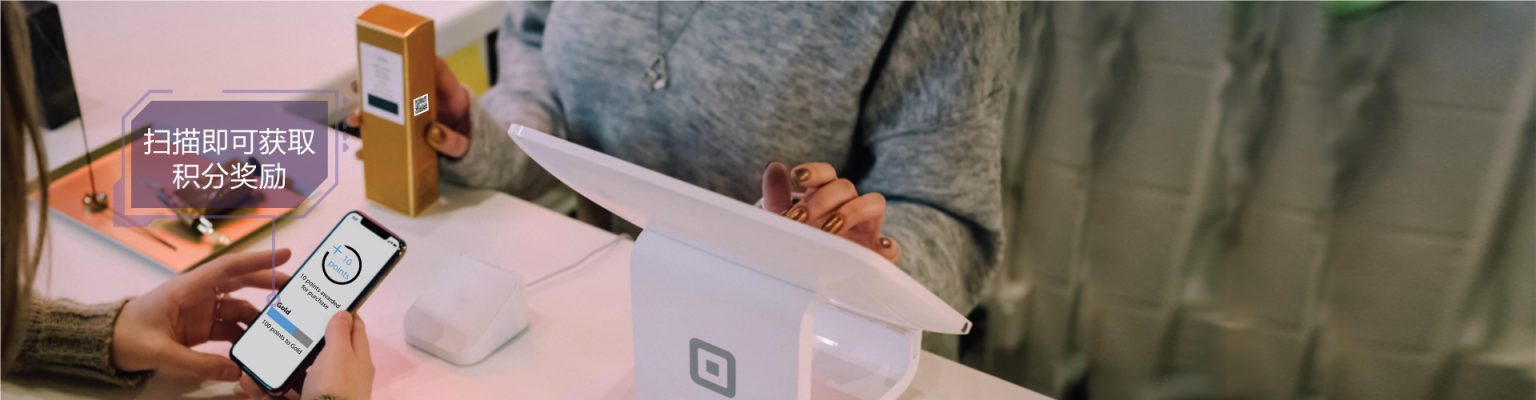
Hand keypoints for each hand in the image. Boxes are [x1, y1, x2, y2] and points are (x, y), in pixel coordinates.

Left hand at [112, 249, 292, 379]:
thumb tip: (235, 371)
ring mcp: (201, 311)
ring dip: (257, 317)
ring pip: (239, 307)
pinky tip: (253, 346)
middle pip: (241, 283)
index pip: (229, 268)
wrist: (105, 344)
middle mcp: (198, 295)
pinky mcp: (200, 328)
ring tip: (277, 326)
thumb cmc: (125, 336)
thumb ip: (199, 364)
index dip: (259, 260)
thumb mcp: (162, 352)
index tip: (285, 253)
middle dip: (268, 284)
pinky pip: (230, 328)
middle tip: (294, 289)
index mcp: (187, 288)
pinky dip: (243, 336)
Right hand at [238, 312, 373, 399]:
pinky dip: (265, 387)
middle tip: (278, 324)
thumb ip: (339, 332)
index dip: (339, 311)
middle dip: (298, 338)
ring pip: (295, 373)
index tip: (320, 299)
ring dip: (275, 364)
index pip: (353, 327)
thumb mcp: (340, 354)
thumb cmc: (335, 390)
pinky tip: (249, 380)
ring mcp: (322, 391)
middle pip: (319, 349)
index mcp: (357, 358)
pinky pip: (281, 393)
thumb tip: (344, 312)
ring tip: (256, 355)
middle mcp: (341, 374)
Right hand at [346, 57, 470, 157]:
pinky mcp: (410, 136)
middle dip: (378, 84)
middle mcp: (431, 102)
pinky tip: (362, 152)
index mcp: (451, 96)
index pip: (439, 69)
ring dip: (368, 113)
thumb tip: (432, 134)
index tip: (404, 52)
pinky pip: (389, 137)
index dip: (423, 58)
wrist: (473, 160)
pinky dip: (375, 144)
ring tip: (355, 119)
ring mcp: (418, 118)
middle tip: (358, 85)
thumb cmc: (473, 144)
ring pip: (390, 110)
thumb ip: (454, 142)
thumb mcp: (468, 145)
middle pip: (403, 86)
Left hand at [761, 162, 900, 262]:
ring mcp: (867, 228)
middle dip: (822, 200)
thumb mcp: (785, 222)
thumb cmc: (803, 241)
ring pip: (873, 203)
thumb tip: (774, 168)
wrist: (816, 275)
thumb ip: (778, 196)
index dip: (814, 171)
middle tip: (800, 218)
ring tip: (830, 228)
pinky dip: (889, 246)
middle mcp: (849, 205)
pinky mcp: (877, 254)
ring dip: (853, 211)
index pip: (826, 174)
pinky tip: (880, 246)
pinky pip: (892, 248)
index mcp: (826, 195)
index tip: (798, 177)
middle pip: (845, 187)